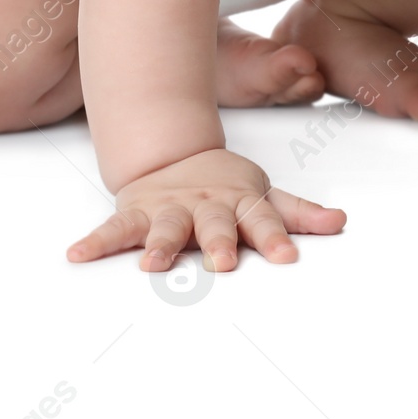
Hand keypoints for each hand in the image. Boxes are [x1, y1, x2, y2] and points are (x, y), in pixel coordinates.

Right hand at [66, 147, 345, 271]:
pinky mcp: (137, 213)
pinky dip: (95, 242)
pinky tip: (76, 254)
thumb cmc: (225, 186)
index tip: (288, 257)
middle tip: (223, 262)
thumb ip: (299, 213)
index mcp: (238, 202)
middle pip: (214, 225)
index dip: (275, 238)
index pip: (262, 220)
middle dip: (218, 243)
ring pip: (165, 227)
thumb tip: (340, 221)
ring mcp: (169, 209)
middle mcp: (205, 206)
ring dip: (158, 244)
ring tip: (151, 263)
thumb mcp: (264, 195)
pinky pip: (114, 229)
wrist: (173, 155)